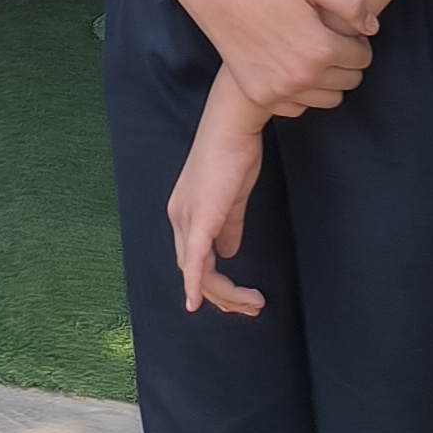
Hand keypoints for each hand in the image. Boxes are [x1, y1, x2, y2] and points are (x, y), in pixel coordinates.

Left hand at [169, 110, 268, 316]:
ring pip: (197, 272)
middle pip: (193, 271)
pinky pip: (194, 260)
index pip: (194, 258)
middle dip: (222, 296)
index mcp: (185, 212)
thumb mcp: (233, 197)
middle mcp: (179, 218)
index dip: (211, 283)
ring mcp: (186, 218)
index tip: (236, 298)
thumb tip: (230, 252)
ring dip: (225, 294)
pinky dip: (196, 284)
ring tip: (253, 303)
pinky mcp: (199, 218)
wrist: (232, 126)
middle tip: (251, 307)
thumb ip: (230, 226)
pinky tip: (198, 302)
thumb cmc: (234, 153)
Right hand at [172, 0, 375, 115]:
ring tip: (314, 56)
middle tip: (332, 42)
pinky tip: (291, 67)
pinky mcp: (262, 96)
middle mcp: (304, 76)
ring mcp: (281, 89)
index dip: (360, 43)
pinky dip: (302, 92)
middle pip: (350, 81)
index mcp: (322, 48)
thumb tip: (372, 29)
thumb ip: (352, 4)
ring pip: (330, 99)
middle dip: (348, 62)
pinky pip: (300, 107)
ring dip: (329, 80)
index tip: (347, 33)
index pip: (363, 59)